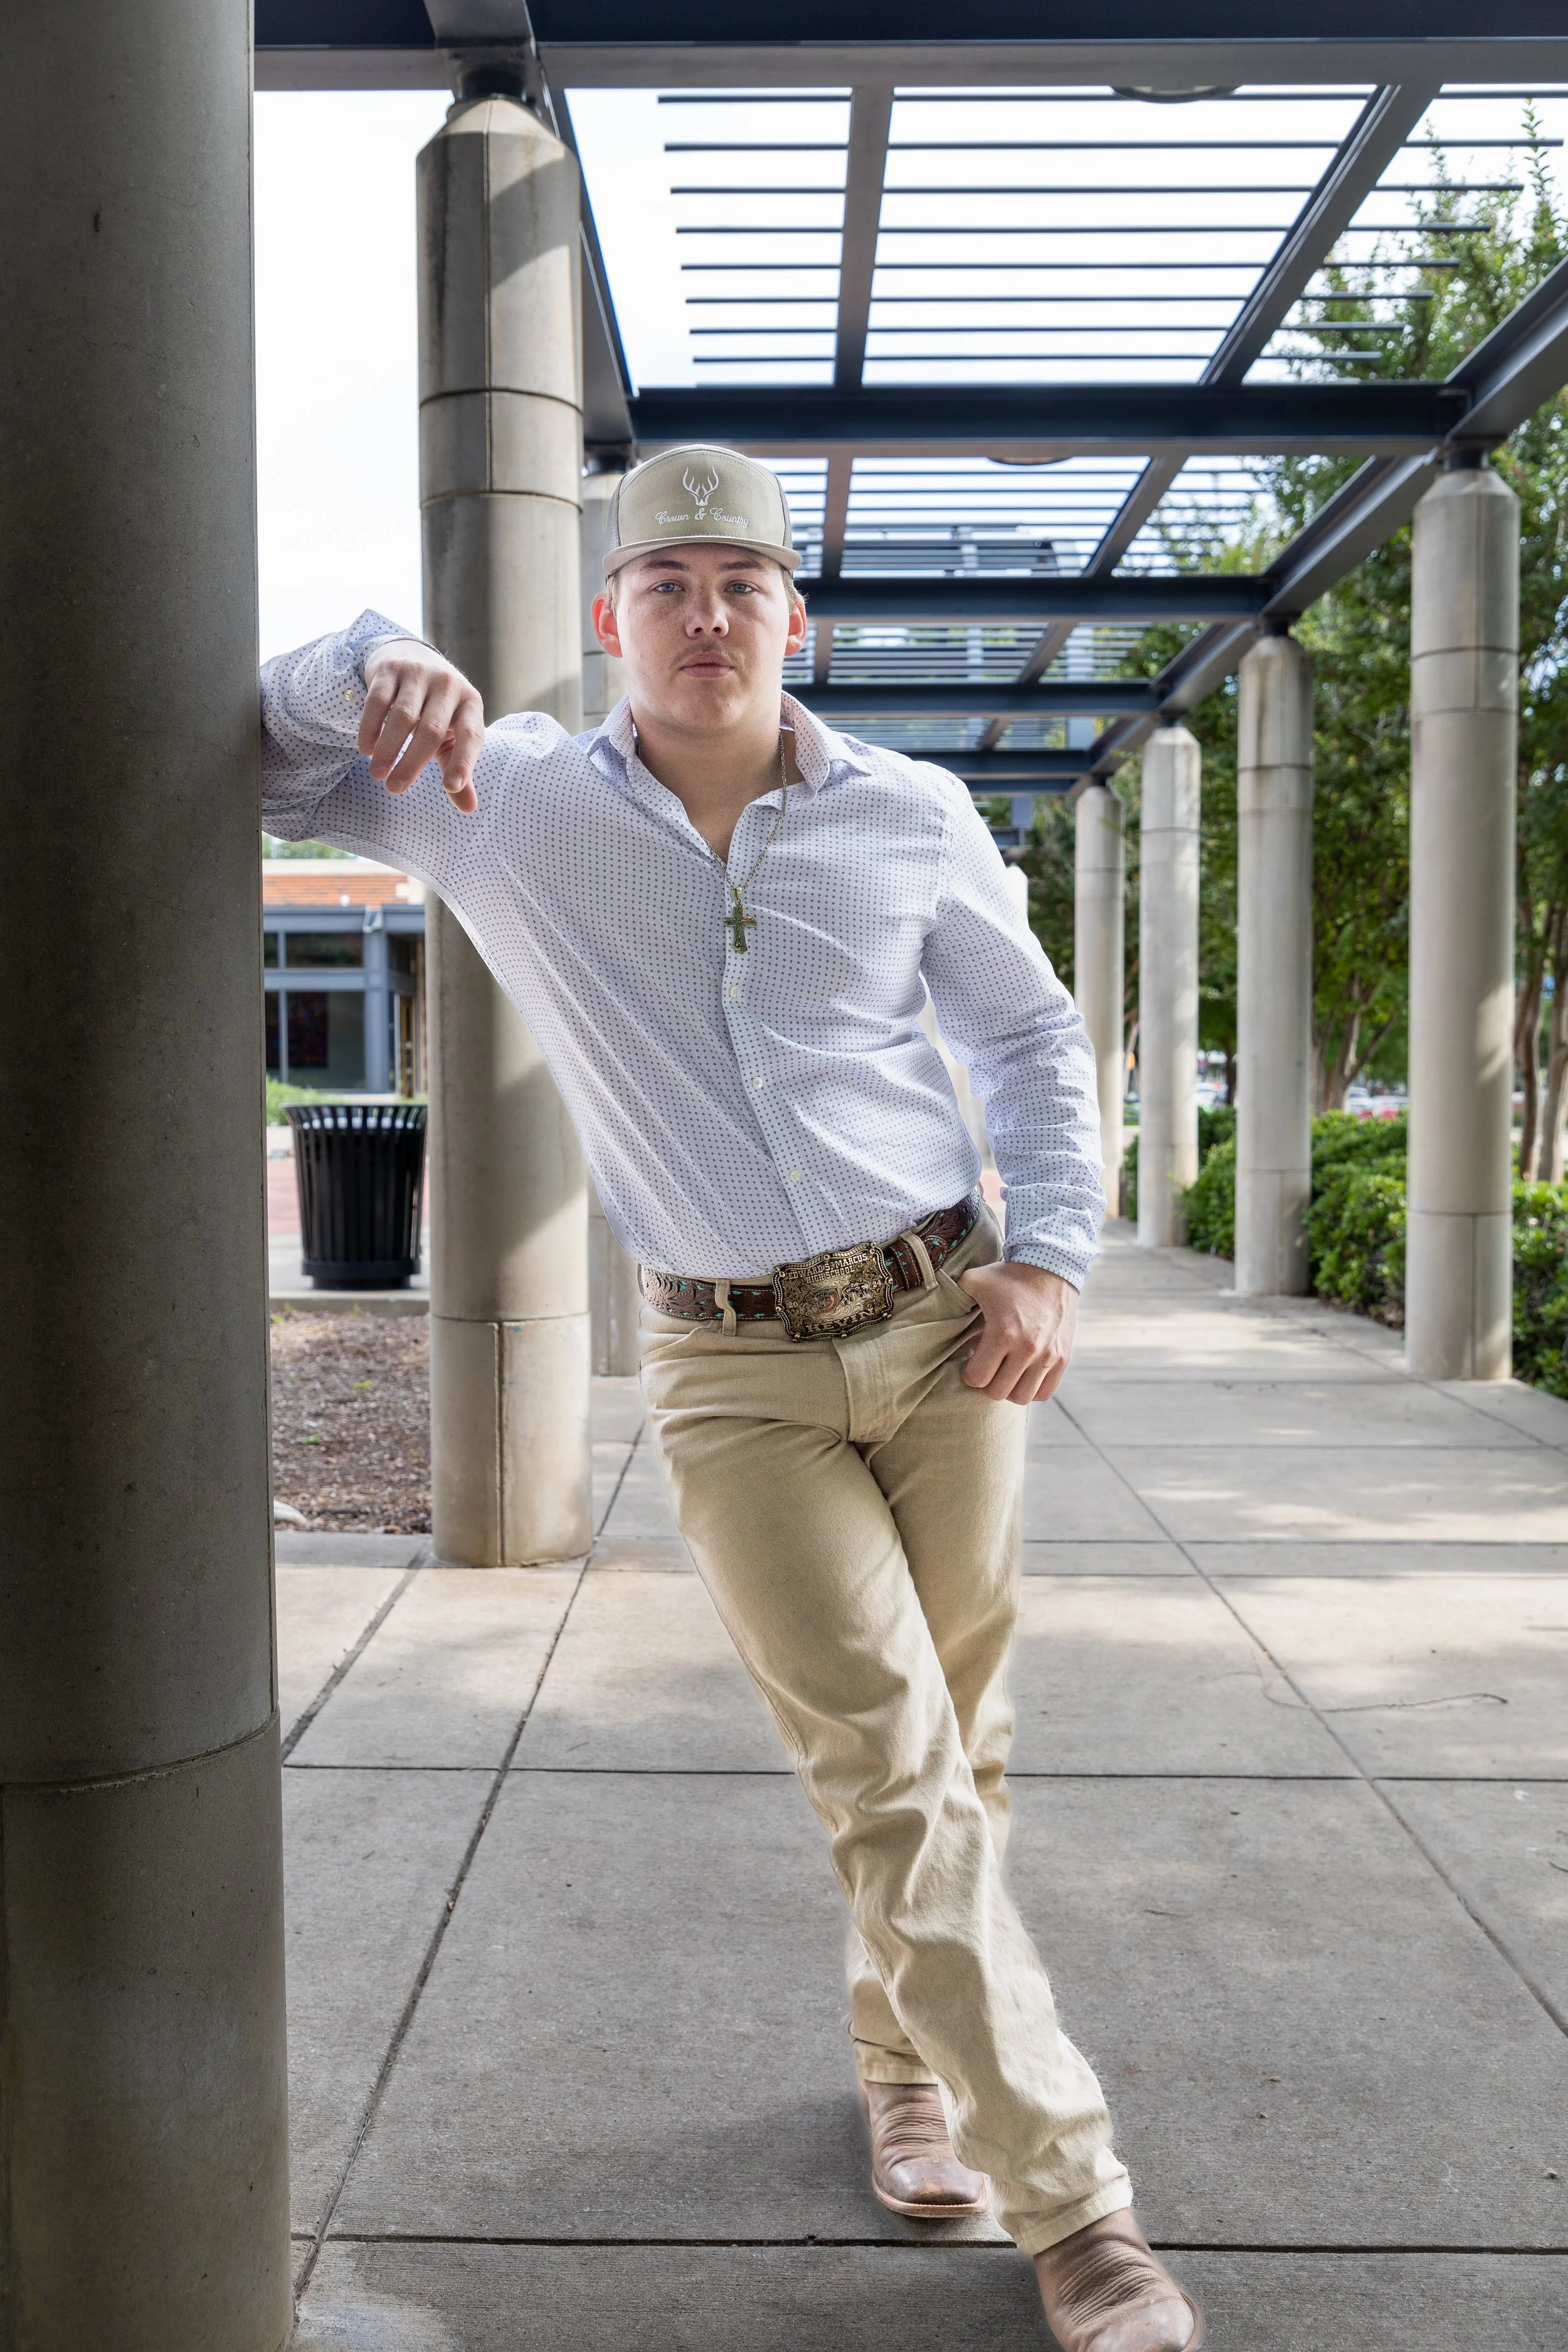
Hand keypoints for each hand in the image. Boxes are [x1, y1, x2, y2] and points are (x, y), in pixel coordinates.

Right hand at [359, 639, 483, 813]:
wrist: (411, 655)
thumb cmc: (436, 708)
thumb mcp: (453, 734)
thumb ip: (458, 768)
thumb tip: (468, 808)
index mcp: (471, 704)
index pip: (472, 736)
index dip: (463, 763)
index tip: (451, 788)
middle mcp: (449, 685)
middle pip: (431, 730)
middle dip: (412, 763)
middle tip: (394, 789)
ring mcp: (420, 673)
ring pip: (403, 716)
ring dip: (389, 748)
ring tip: (377, 773)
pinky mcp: (392, 668)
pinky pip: (378, 701)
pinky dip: (370, 727)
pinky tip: (365, 748)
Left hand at [956, 1260, 1077, 1404]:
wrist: (1052, 1268)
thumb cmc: (1009, 1276)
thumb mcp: (975, 1280)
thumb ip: (955, 1296)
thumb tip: (940, 1309)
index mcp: (1002, 1334)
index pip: (978, 1378)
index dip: (969, 1373)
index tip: (970, 1363)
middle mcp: (1027, 1349)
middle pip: (998, 1392)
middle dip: (987, 1383)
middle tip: (987, 1369)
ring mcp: (1048, 1356)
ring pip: (1022, 1397)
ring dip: (1009, 1389)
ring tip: (1005, 1374)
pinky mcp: (1063, 1358)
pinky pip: (1045, 1392)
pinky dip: (1032, 1389)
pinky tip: (1024, 1375)